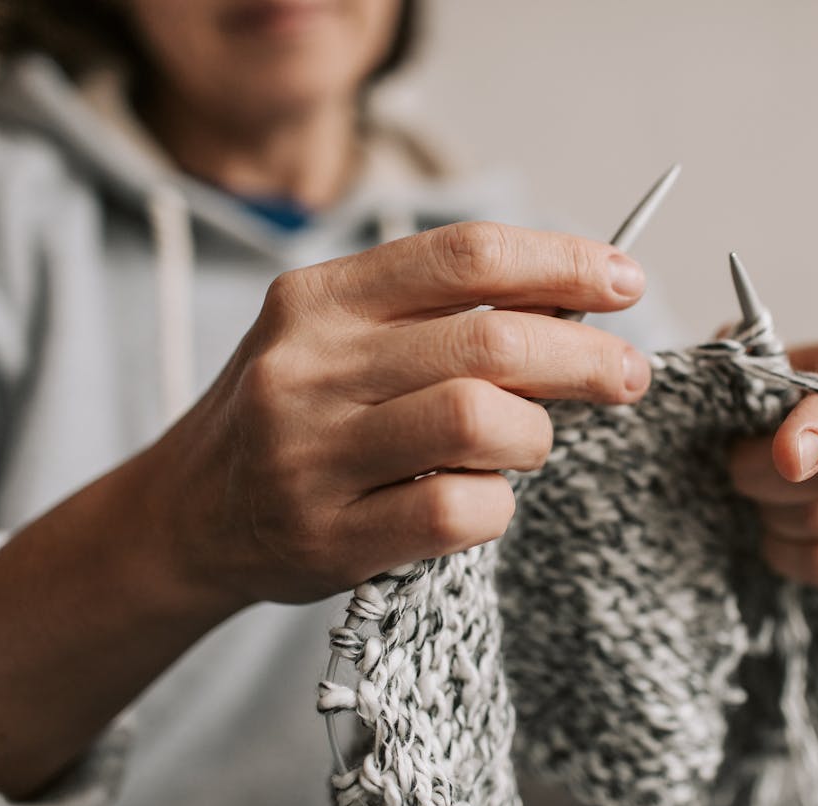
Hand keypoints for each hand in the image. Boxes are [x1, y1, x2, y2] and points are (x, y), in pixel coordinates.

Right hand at [148, 221, 650, 605]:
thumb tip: (578, 297)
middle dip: (587, 356)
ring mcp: (313, 455)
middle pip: (492, 342)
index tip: (624, 279)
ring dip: (536, 435)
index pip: (465, 254)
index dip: (562, 262)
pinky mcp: (329, 538)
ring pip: (481, 422)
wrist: (187, 515)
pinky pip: (459, 511)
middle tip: (629, 374)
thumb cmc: (297, 413)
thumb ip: (438, 314)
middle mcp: (310, 366)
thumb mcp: (341, 337)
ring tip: (529, 443)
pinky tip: (487, 500)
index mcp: (321, 298)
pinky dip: (499, 505)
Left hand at [727, 338, 817, 607]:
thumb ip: (749, 361)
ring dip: (774, 516)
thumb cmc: (808, 407)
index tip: (785, 457)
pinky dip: (788, 554)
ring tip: (761, 498)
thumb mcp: (787, 368)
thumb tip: (715, 365)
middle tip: (737, 470)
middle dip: (766, 478)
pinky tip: (776, 534)